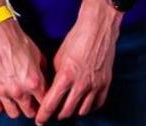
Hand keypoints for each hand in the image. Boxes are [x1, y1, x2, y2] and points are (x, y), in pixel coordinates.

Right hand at [0, 14, 48, 118]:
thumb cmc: (20, 43)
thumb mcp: (39, 56)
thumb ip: (44, 73)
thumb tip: (47, 82)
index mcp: (34, 83)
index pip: (45, 103)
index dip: (47, 103)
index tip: (47, 103)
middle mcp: (19, 91)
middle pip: (29, 112)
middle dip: (34, 108)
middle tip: (34, 103)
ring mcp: (3, 92)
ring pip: (13, 113)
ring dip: (18, 109)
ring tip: (19, 103)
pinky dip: (1, 105)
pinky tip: (5, 99)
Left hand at [36, 0, 120, 123]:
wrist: (98, 28)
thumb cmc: (76, 39)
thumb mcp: (57, 58)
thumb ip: (54, 78)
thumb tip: (51, 92)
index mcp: (66, 76)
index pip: (50, 104)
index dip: (43, 115)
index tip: (40, 120)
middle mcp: (81, 84)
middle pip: (66, 111)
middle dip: (56, 115)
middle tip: (53, 114)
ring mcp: (95, 84)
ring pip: (82, 111)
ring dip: (73, 112)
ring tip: (68, 108)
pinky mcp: (106, 82)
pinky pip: (97, 103)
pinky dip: (89, 107)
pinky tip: (84, 104)